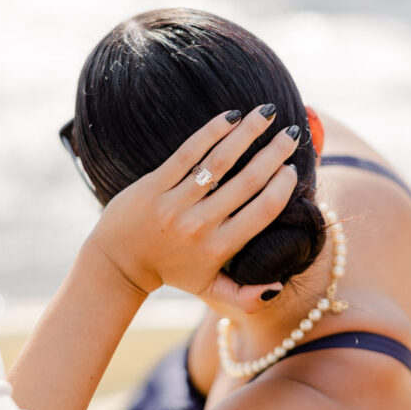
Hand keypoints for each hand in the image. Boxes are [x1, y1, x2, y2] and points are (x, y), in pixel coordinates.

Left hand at [87, 106, 298, 302]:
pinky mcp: (153, 185)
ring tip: (266, 113)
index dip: (283, 186)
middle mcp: (199, 226)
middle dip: (274, 153)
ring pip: (219, 161)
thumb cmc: (171, 271)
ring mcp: (175, 204)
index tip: (292, 168)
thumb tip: (277, 288)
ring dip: (248, 133)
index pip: (263, 211)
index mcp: (219, 248)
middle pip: (248, 181)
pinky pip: (188, 153)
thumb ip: (244, 297)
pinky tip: (231, 115)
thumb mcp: (208, 289)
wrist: (118, 262)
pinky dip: (212, 131)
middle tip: (291, 133)